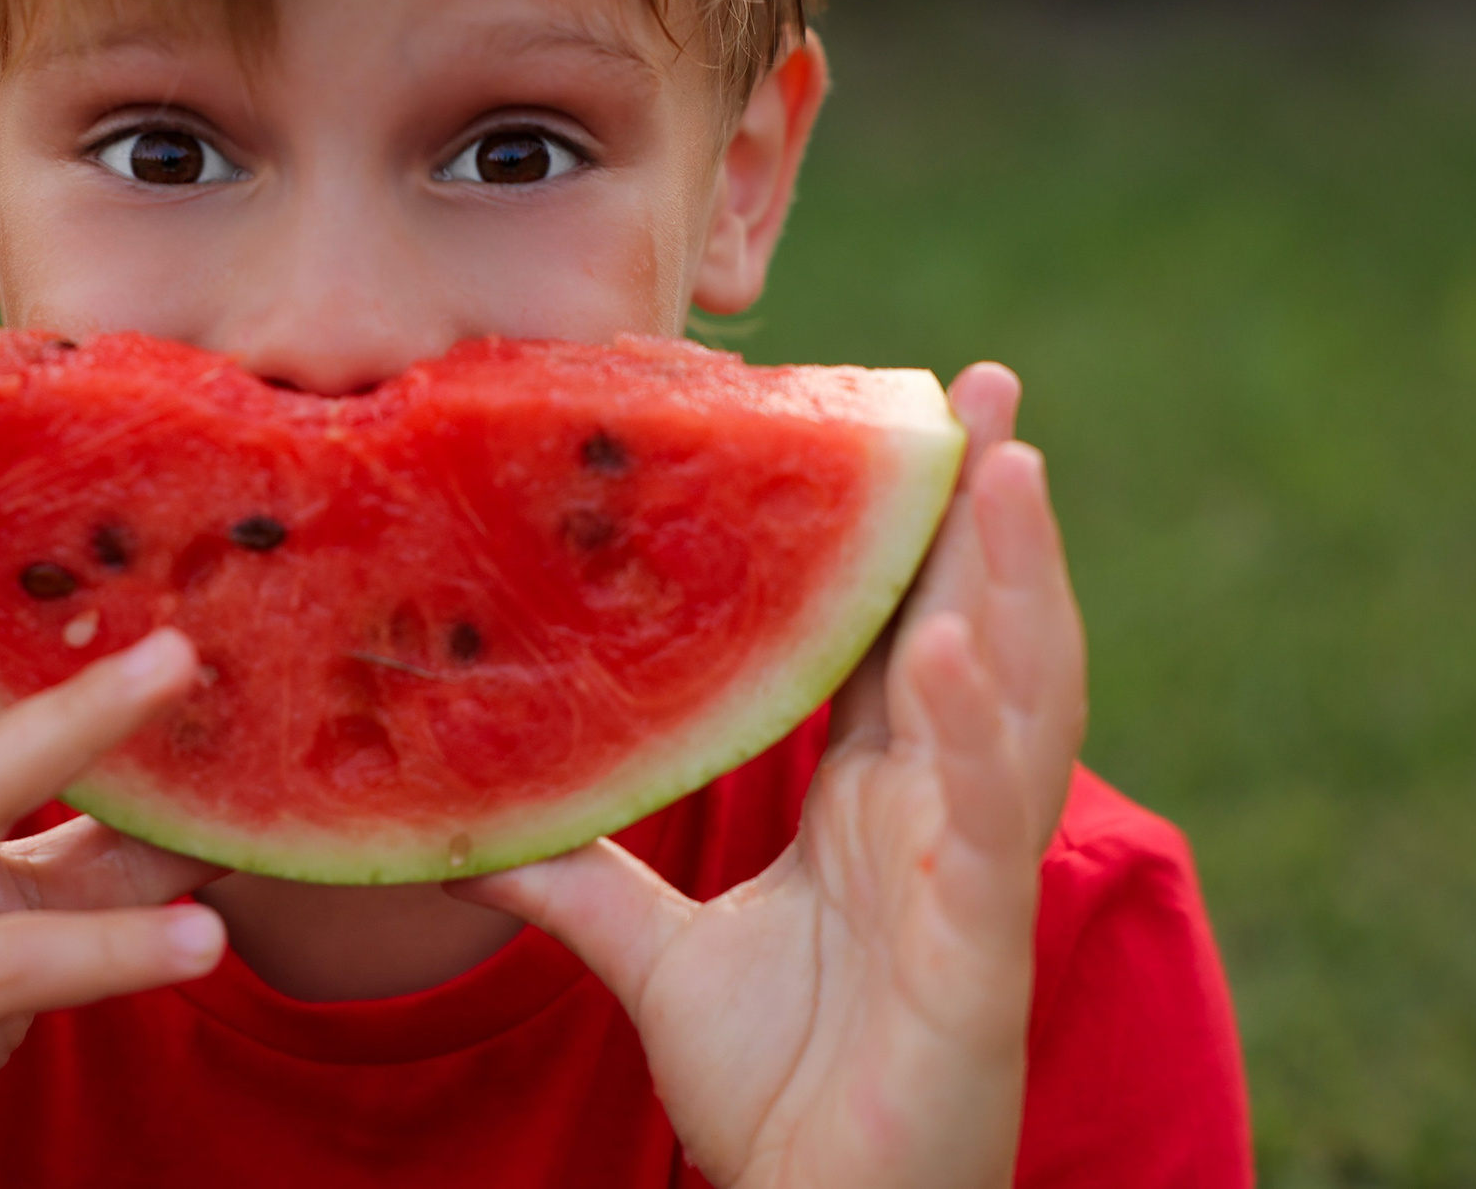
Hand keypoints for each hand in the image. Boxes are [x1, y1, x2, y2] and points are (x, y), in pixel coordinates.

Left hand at [454, 364, 1085, 1188]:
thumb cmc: (778, 1089)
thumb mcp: (652, 955)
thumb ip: (576, 878)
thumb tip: (462, 823)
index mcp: (878, 803)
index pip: (904, 633)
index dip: (917, 528)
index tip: (918, 414)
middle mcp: (936, 818)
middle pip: (980, 635)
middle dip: (993, 513)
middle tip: (991, 386)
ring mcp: (965, 879)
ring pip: (1013, 706)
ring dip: (1012, 583)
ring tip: (1000, 465)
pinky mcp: (972, 955)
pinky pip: (977, 831)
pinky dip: (971, 738)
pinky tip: (947, 654)